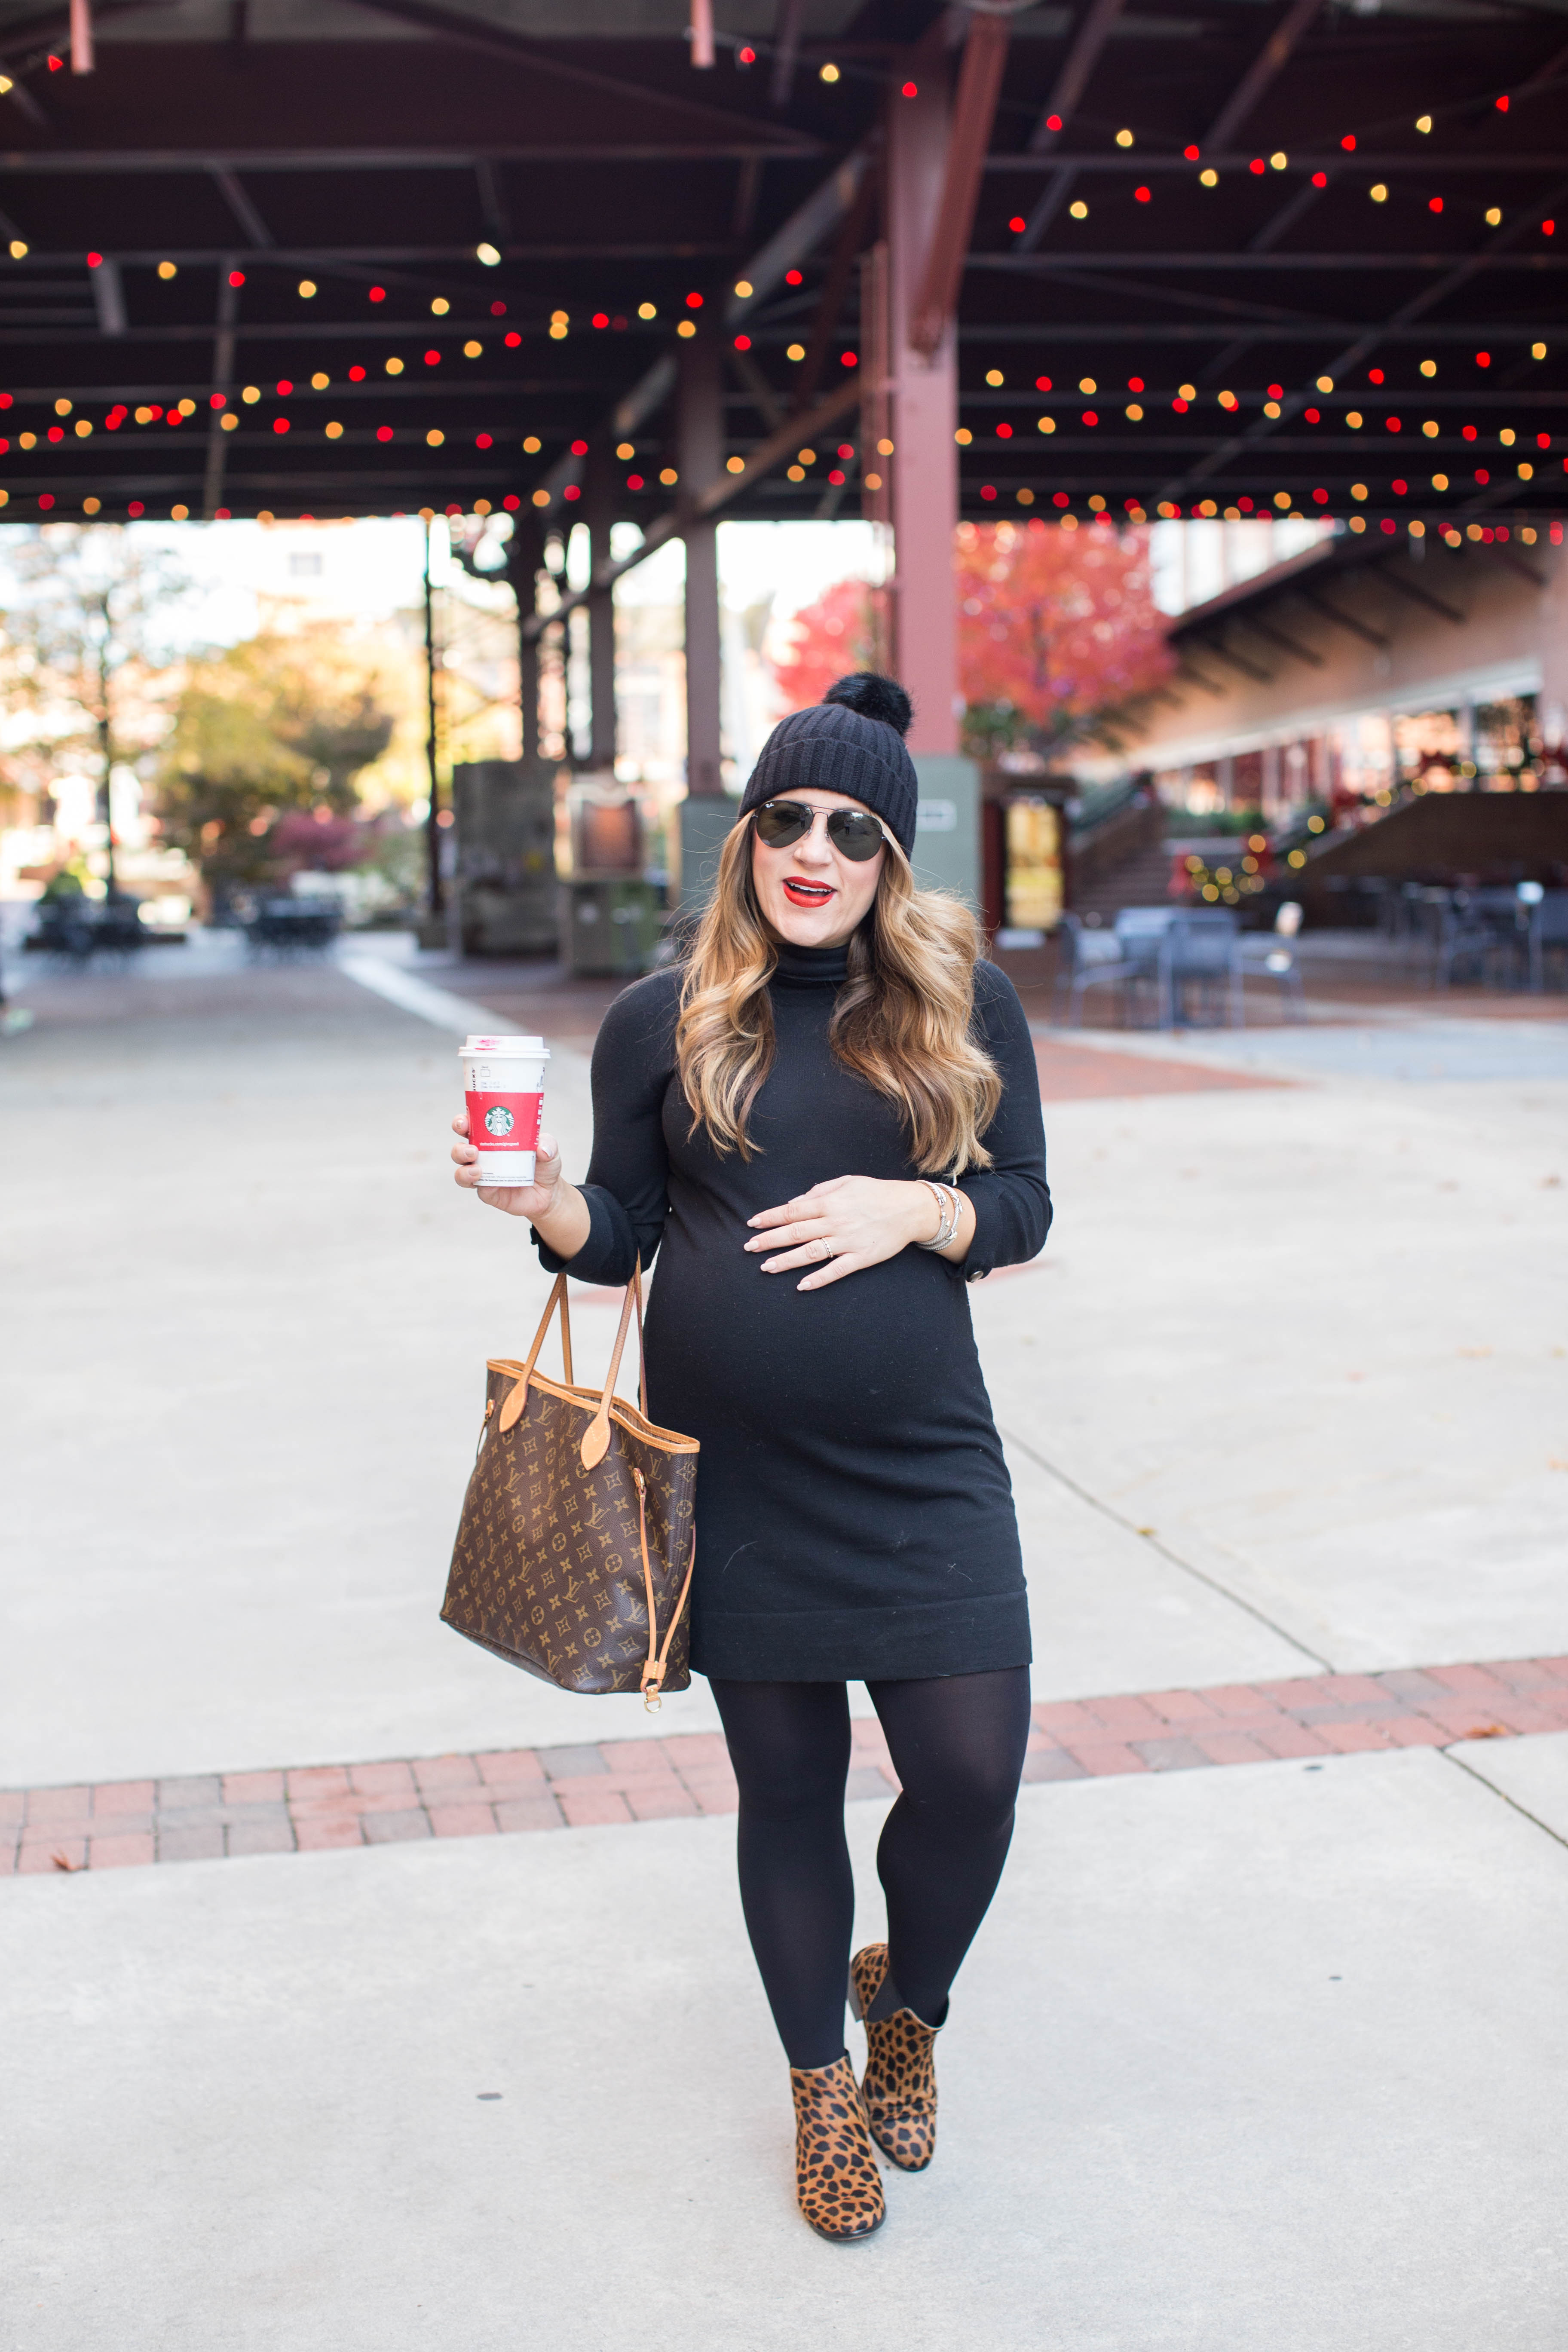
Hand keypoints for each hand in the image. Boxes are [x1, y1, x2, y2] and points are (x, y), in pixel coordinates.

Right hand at [452, 1110, 563, 1221]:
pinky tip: (483, 1179)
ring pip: (461, 1171)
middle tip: (472, 1148)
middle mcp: (483, 1156)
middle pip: (459, 1149)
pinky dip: (476, 1183)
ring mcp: (483, 1175)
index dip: (461, 1122)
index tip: (464, 1121)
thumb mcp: (550, 1149)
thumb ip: (548, 1144)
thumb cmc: (543, 1163)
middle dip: (459, 1147)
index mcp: (492, 1138)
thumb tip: (542, 1148)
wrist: (549, 1192)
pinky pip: (476, 1188)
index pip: (471, 1127)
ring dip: (464, 1168)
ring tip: (477, 1168)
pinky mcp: (488, 1192)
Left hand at [745, 1175, 937, 1290]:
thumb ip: (819, 1191)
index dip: (770, 1217)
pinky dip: (819, 1278)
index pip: (793, 1210)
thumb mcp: (847, 1182)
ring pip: (811, 1253)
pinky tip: (802, 1286)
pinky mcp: (861, 1257)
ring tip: (766, 1268)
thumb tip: (794, 1203)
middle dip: (770, 1240)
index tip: (752, 1224)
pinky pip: (837, 1270)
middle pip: (796, 1232)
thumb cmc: (876, 1193)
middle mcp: (836, 1222)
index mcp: (830, 1202)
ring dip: (787, 1261)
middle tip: (749, 1248)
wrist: (911, 1208)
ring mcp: (848, 1241)